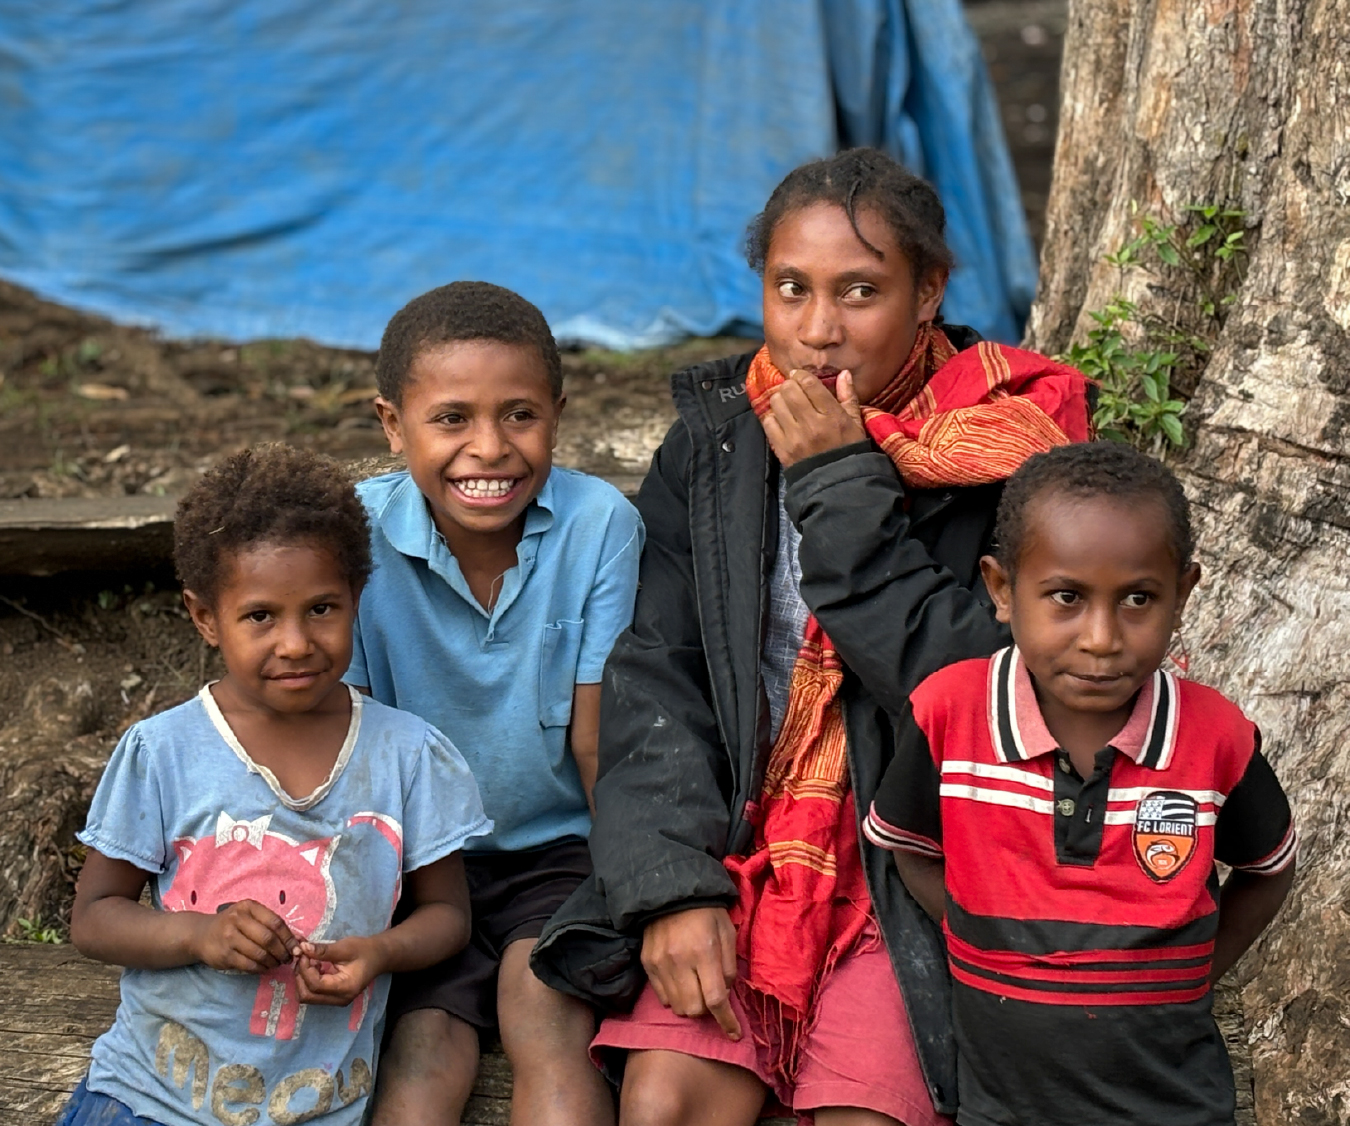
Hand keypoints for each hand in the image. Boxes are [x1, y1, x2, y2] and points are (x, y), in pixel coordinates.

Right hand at [191, 900, 298, 973]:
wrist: (201, 935)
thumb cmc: (232, 925)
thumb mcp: (249, 916)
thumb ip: (269, 924)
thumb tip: (297, 940)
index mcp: (248, 907)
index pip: (275, 922)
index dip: (289, 937)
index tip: (296, 948)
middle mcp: (238, 919)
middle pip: (268, 938)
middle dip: (282, 951)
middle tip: (288, 959)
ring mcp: (229, 937)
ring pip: (259, 953)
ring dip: (272, 961)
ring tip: (277, 964)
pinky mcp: (224, 955)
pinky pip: (249, 964)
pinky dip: (260, 968)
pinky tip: (264, 968)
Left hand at [293, 936, 384, 1005]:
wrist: (378, 957)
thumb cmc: (364, 950)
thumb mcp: (345, 947)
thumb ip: (323, 950)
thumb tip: (302, 948)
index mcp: (345, 988)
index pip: (315, 985)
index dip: (305, 970)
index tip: (304, 953)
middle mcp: (340, 999)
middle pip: (308, 996)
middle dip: (301, 976)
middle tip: (303, 958)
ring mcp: (336, 1001)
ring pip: (308, 997)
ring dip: (303, 979)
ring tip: (308, 962)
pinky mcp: (333, 998)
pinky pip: (313, 994)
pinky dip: (308, 981)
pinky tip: (314, 967)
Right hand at [640, 906, 741, 1039]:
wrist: (670, 891)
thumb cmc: (706, 911)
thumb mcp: (728, 932)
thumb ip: (729, 966)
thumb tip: (725, 994)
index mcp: (704, 952)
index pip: (715, 1000)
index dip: (726, 1021)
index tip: (734, 1034)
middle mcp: (680, 961)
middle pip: (694, 1009)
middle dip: (707, 1010)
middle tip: (712, 996)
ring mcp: (660, 964)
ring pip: (677, 1007)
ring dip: (690, 1005)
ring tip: (696, 988)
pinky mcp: (647, 963)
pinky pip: (661, 996)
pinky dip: (674, 997)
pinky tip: (681, 981)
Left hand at [758, 369, 866, 467]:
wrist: (836, 483)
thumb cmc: (848, 450)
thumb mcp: (856, 424)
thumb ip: (849, 397)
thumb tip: (843, 373)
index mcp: (832, 416)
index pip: (809, 384)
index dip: (801, 375)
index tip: (799, 376)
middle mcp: (811, 423)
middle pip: (789, 390)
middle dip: (789, 385)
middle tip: (792, 389)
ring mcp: (794, 437)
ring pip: (776, 403)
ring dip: (780, 400)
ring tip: (786, 404)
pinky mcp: (782, 448)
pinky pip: (768, 422)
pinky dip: (772, 417)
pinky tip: (780, 420)